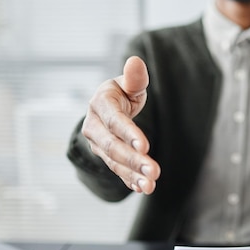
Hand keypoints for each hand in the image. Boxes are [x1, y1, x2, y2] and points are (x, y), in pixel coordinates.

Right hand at [81, 56, 160, 193]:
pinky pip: (117, 171)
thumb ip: (134, 77)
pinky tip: (143, 188)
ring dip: (133, 175)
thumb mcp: (129, 84)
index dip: (129, 134)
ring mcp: (98, 144)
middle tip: (154, 171)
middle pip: (112, 146)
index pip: (114, 121)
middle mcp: (94, 126)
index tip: (145, 146)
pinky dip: (130, 180)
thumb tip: (135, 61)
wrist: (108, 108)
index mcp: (100, 104)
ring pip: (114, 162)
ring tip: (151, 185)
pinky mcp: (106, 157)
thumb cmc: (122, 92)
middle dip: (133, 159)